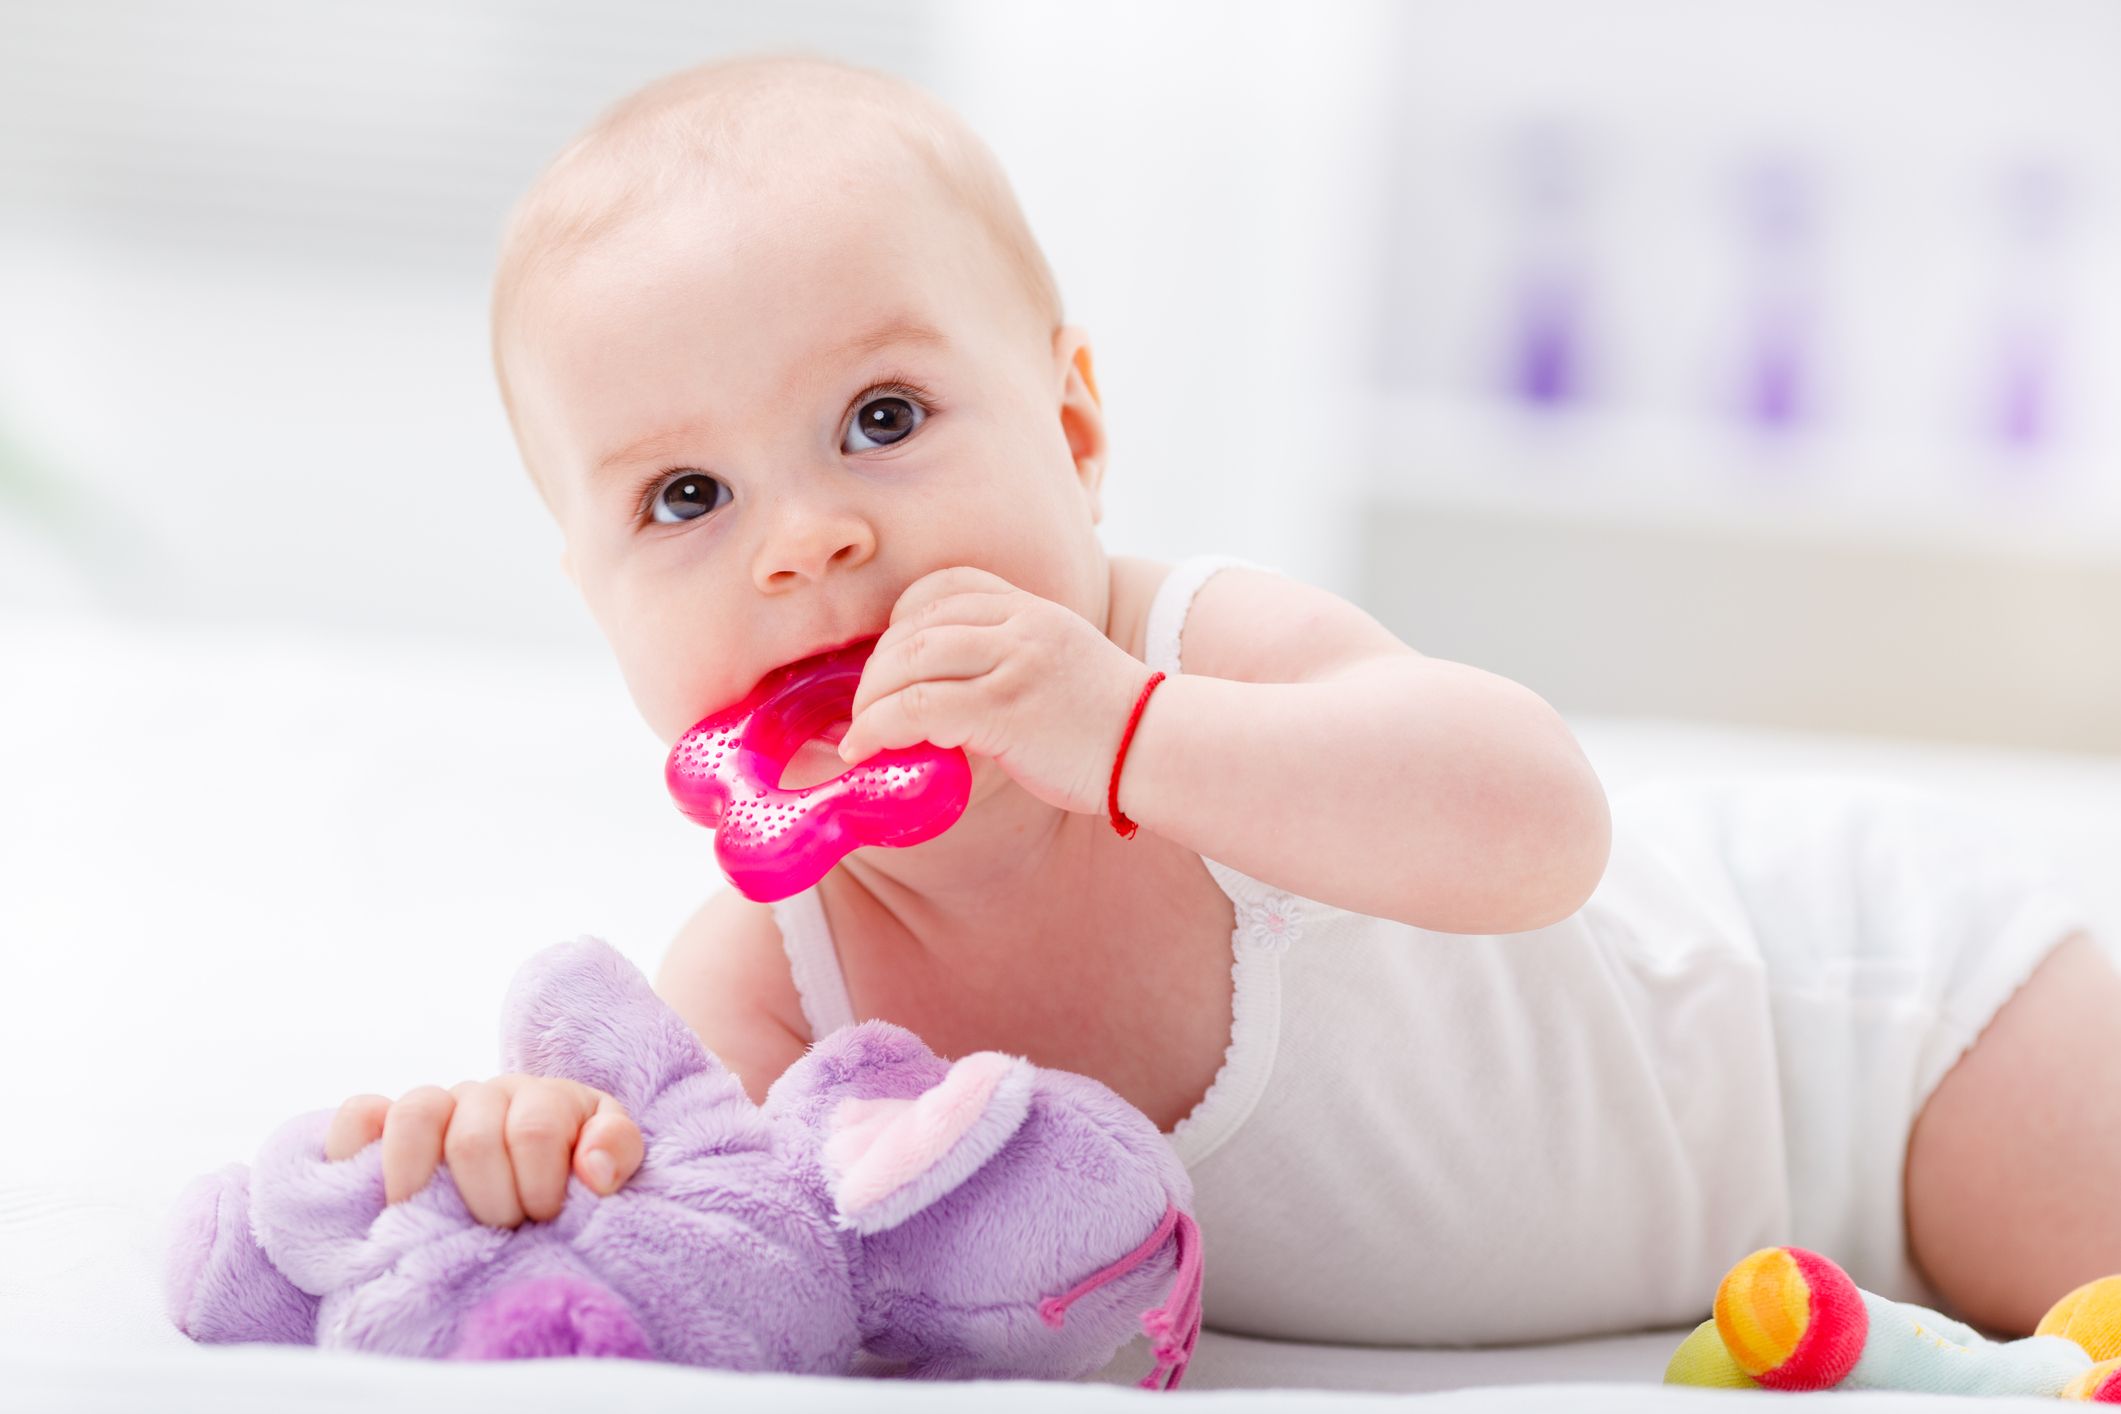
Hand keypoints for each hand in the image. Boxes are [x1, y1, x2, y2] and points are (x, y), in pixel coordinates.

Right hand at [323, 1075, 643, 1227]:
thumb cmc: (572, 1172)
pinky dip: (358, 1144)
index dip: (540, 1182)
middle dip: (491, 1197)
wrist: (535, 1170)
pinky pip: (358, 1115)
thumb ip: (617, 1150)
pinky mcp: (385, 1127)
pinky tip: (373, 1185)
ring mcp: (435, 1108)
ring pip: (415, 1113)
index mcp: (543, 1098)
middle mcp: (486, 1095)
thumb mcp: (613, 1159)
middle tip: (500, 1230)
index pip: (535, 1128)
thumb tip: (591, 1170)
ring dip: (424, 1178)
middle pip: (473, 1135)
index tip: (544, 1218)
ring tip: (432, 1221)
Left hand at [838, 566, 1156, 815]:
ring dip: (868, 703)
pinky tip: (865, 750)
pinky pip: (917, 709)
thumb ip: (1006, 663)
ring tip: (859, 735)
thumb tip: (939, 704)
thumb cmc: (1106, 725)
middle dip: (874, 672)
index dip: (899, 623)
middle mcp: (1019, 624)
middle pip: (914, 627)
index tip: (888, 665)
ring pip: (907, 664)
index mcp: (1030, 608)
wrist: (1159, 748)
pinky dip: (878, 729)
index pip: (943, 587)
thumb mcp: (1057, 666)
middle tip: (863, 710)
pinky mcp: (1004, 708)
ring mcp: (1012, 662)